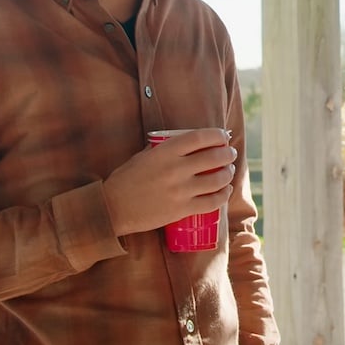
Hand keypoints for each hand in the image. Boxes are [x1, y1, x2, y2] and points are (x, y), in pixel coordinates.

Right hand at [103, 128, 236, 235]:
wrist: (114, 208)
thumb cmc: (127, 179)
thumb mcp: (143, 156)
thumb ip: (164, 148)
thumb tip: (185, 143)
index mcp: (165, 152)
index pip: (200, 137)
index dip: (216, 135)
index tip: (223, 135)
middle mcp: (176, 169)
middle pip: (214, 157)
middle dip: (227, 153)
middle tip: (230, 153)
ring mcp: (181, 191)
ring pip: (217, 180)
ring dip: (229, 173)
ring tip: (229, 170)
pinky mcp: (183, 210)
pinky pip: (212, 202)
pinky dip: (224, 195)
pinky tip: (226, 190)